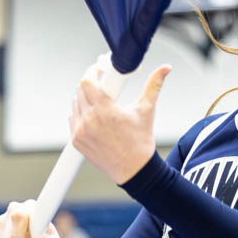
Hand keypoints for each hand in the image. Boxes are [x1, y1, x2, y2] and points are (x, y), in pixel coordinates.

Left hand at [69, 62, 171, 184]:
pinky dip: (80, 114)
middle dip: (91, 84)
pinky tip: (94, 117)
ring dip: (84, 99)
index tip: (98, 70)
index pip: (87, 82)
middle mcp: (90, 121)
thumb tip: (165, 68)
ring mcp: (81, 132)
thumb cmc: (140, 141)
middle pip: (79, 90)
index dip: (92, 71)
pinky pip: (72, 119)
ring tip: (100, 104)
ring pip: (75, 104)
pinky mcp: (76, 141)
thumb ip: (154, 85)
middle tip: (102, 86)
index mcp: (105, 111)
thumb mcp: (147, 110)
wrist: (134, 169)